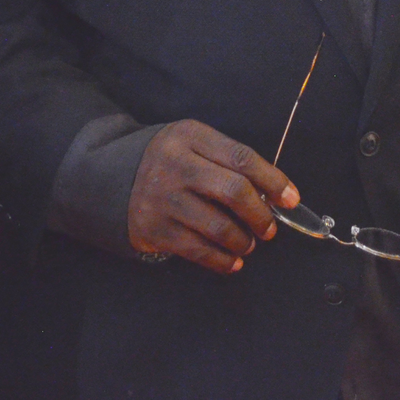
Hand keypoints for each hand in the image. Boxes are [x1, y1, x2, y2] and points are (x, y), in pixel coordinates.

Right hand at [127, 120, 298, 273]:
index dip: (273, 180)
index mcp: (190, 137)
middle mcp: (176, 165)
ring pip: (219, 226)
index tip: (292, 199)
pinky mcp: (154, 229)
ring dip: (243, 241)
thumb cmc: (167, 161)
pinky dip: (222, 260)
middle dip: (261, 214)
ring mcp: (163, 198)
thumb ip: (226, 161)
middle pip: (233, 191)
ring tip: (248, 244)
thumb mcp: (192, 144)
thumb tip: (271, 193)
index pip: (242, 157)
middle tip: (269, 228)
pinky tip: (232, 261)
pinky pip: (198, 250)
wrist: (108, 178)